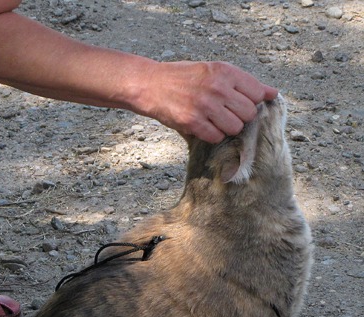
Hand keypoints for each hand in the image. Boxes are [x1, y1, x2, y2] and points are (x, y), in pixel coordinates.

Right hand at [145, 61, 277, 142]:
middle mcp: (218, 88)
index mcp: (225, 72)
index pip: (258, 93)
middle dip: (240, 117)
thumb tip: (273, 93)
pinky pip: (216, 137)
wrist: (152, 85)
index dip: (252, 102)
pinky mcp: (193, 122)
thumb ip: (243, 82)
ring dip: (227, 128)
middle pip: (249, 113)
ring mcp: (205, 106)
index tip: (239, 103)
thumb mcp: (214, 71)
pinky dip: (212, 135)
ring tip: (214, 121)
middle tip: (225, 113)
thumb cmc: (184, 78)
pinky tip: (203, 126)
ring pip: (235, 128)